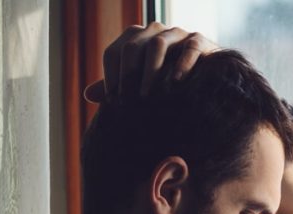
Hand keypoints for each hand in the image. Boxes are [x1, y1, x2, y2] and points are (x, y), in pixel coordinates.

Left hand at [84, 23, 217, 102]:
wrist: (206, 75)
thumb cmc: (166, 79)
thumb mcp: (139, 83)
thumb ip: (116, 86)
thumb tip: (87, 95)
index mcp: (136, 39)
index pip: (114, 52)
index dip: (110, 76)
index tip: (113, 101)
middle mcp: (154, 31)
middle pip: (133, 47)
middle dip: (127, 76)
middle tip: (128, 102)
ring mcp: (178, 33)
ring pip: (158, 44)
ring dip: (149, 72)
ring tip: (146, 96)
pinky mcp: (200, 41)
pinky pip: (190, 47)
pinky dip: (182, 64)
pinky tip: (175, 82)